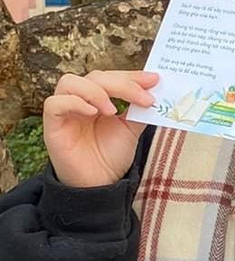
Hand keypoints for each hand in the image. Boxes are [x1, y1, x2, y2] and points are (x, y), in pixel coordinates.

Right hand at [43, 70, 158, 188]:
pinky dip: (74, 103)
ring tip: (113, 110)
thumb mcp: (132, 129)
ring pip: (70, 82)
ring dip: (95, 91)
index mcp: (98, 98)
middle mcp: (80, 100)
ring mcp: (64, 111)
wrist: (99, 184)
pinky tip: (92, 113)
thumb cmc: (111, 155)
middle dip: (122, 84)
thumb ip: (140, 109)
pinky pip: (54, 103)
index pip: (111, 77)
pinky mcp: (52, 125)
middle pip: (95, 77)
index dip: (131, 76)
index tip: (154, 80)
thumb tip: (155, 89)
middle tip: (144, 96)